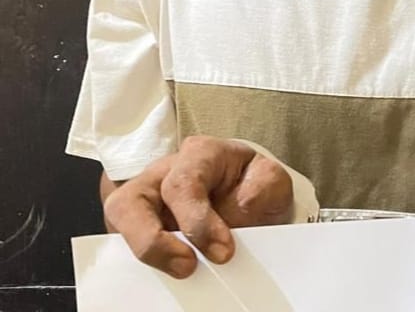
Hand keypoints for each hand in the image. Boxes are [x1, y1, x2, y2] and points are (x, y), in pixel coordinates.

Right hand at [103, 135, 292, 277]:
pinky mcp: (135, 226)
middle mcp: (163, 173)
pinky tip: (162, 284)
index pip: (184, 181)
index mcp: (199, 155)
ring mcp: (144, 199)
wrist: (244, 197)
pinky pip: (121, 246)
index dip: (197, 220)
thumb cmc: (251, 186)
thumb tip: (245, 201)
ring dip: (143, 252)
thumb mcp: (270, 180)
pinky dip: (137, 267)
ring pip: (119, 217)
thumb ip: (267, 184)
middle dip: (156, 241)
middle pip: (133, 200)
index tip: (224, 252)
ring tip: (176, 276)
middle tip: (188, 268)